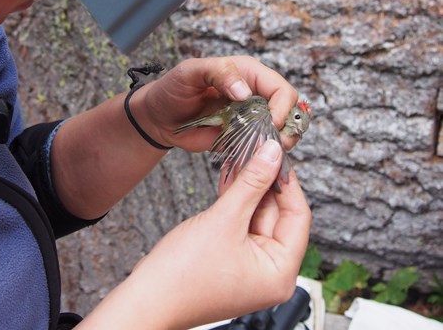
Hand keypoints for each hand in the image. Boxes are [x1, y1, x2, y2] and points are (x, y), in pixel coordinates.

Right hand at [80, 139, 311, 329]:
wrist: (147, 298)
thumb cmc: (184, 273)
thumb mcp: (224, 219)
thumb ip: (251, 183)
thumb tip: (273, 154)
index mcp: (280, 272)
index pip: (298, 216)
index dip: (287, 181)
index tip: (276, 152)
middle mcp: (270, 272)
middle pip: (277, 215)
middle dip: (264, 180)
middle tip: (256, 148)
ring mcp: (250, 266)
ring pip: (256, 216)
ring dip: (248, 187)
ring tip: (242, 156)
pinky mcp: (231, 258)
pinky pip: (240, 223)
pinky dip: (235, 201)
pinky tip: (229, 176)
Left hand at [130, 56, 298, 150]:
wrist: (159, 117)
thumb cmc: (172, 89)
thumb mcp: (190, 72)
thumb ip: (218, 73)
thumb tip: (245, 91)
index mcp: (247, 73)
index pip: (281, 89)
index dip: (282, 107)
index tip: (272, 123)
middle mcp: (254, 94)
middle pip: (289, 111)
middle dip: (287, 128)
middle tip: (274, 144)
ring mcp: (250, 117)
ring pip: (281, 131)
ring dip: (279, 144)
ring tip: (265, 152)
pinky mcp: (243, 137)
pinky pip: (263, 147)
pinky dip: (265, 155)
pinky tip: (257, 161)